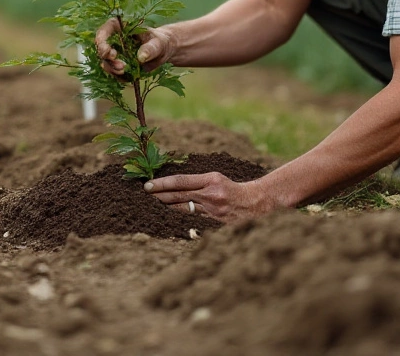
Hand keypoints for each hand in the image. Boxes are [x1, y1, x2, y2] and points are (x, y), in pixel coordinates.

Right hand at [94, 19, 175, 77]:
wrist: (164, 51)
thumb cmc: (161, 41)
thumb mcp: (159, 43)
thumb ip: (150, 48)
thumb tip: (141, 57)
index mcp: (121, 28)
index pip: (104, 31)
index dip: (101, 41)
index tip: (108, 52)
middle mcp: (114, 40)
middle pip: (102, 49)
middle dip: (108, 59)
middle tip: (121, 66)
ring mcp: (116, 53)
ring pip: (106, 62)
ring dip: (112, 69)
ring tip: (125, 71)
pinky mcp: (119, 65)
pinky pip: (114, 72)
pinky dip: (119, 76)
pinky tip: (128, 76)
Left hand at [143, 172, 273, 223]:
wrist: (255, 203)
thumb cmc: (232, 188)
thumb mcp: (216, 178)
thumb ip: (196, 182)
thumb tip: (173, 184)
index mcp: (211, 180)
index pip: (181, 181)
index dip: (163, 183)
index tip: (148, 185)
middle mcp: (211, 195)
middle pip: (179, 196)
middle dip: (159, 195)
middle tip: (144, 194)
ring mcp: (213, 210)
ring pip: (183, 208)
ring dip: (166, 206)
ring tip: (151, 204)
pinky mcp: (214, 222)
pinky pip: (192, 219)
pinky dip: (179, 217)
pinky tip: (167, 217)